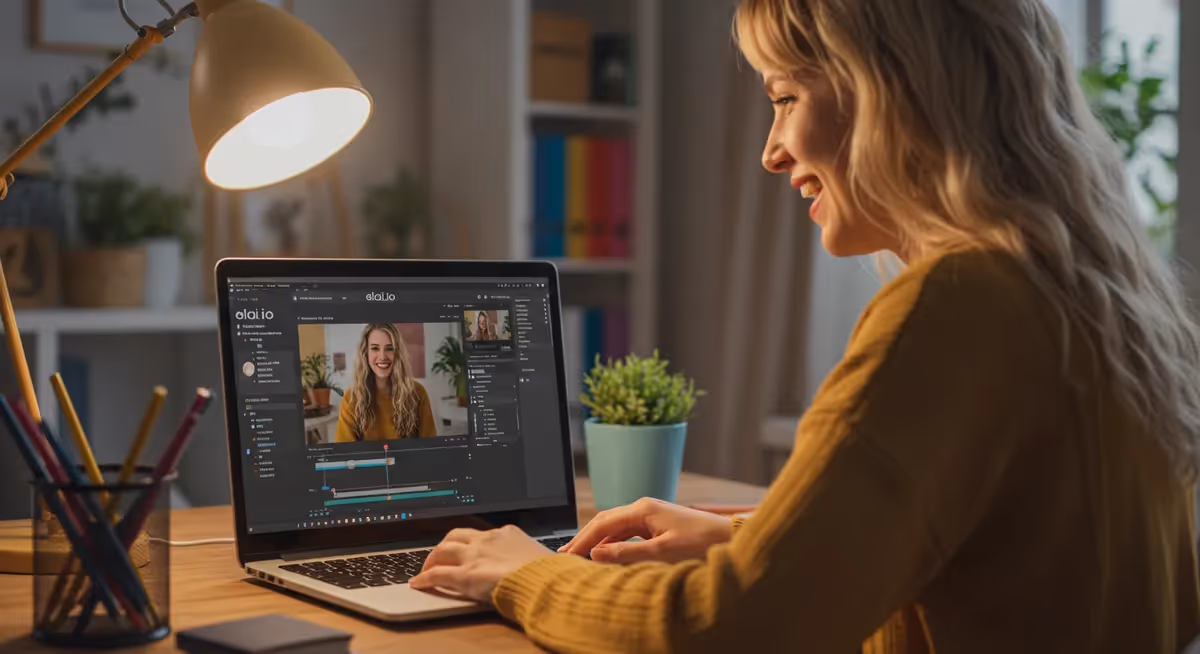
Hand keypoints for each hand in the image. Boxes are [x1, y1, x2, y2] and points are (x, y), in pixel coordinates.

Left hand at [409, 525, 552, 602]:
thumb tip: (538, 564)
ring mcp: (474, 556)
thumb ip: (530, 558)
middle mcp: (487, 540)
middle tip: (440, 555)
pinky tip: (418, 583)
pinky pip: (437, 574)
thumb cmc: (548, 573)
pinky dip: (424, 578)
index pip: (481, 533)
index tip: (468, 548)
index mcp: (507, 533)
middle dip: (445, 544)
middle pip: (456, 535)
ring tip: (426, 567)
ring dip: (432, 558)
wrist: (545, 581)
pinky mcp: (465, 575)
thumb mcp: (541, 557)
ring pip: (442, 550)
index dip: (471, 542)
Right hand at [562, 497, 733, 563]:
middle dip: (584, 538)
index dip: (582, 540)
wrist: (727, 536)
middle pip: (604, 522)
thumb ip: (627, 553)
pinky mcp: (656, 524)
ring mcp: (650, 515)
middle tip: (564, 556)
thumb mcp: (661, 552)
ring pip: (615, 527)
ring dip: (597, 541)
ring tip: (579, 556)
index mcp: (642, 509)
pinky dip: (613, 543)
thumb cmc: (700, 543)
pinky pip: (627, 532)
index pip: (602, 524)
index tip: (566, 556)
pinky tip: (606, 555)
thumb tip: (596, 554)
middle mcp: (643, 507)